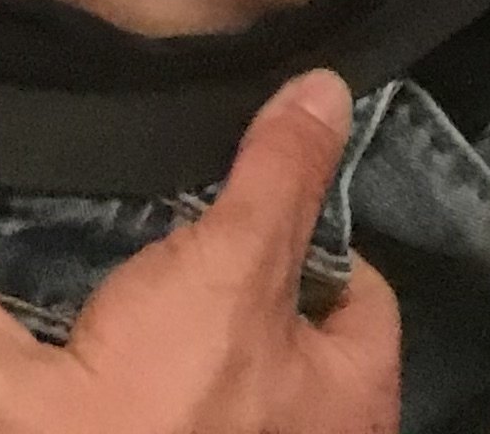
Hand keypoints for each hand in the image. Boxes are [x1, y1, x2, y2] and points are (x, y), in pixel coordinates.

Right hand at [27, 71, 399, 433]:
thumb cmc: (176, 387)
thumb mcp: (239, 260)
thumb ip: (284, 174)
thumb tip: (327, 90)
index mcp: (353, 408)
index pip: (369, 302)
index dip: (329, 236)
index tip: (283, 193)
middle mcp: (300, 433)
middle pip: (290, 318)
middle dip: (253, 263)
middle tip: (222, 214)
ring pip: (224, 341)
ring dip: (197, 295)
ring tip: (170, 239)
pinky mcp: (154, 426)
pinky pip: (169, 367)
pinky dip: (147, 328)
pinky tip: (120, 287)